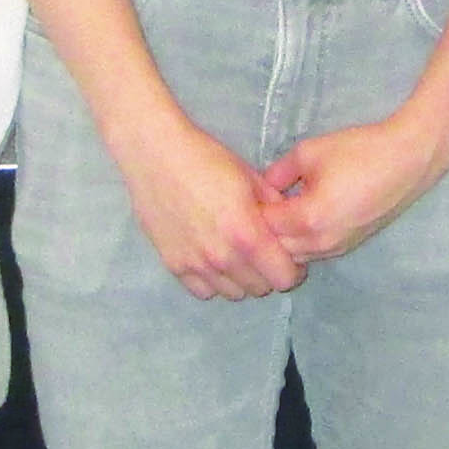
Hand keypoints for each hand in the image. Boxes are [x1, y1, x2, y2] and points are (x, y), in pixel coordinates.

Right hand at [117, 120, 304, 300]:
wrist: (155, 155)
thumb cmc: (207, 160)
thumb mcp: (252, 178)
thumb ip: (275, 210)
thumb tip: (291, 230)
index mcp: (246, 235)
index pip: (284, 278)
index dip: (293, 270)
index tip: (289, 257)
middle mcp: (222, 257)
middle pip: (260, 289)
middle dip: (268, 273)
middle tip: (263, 253)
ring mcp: (195, 264)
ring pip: (233, 293)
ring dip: (241, 279)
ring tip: (237, 256)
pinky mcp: (173, 265)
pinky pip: (203, 291)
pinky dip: (213, 281)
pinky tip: (213, 260)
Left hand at [260, 104, 448, 265]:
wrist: (408, 160)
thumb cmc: (358, 151)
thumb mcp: (308, 152)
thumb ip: (277, 173)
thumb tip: (259, 187)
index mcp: (308, 218)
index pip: (263, 227)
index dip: (250, 212)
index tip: (242, 197)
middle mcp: (322, 242)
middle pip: (275, 250)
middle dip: (262, 232)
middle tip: (253, 210)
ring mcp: (337, 248)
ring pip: (294, 257)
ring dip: (281, 241)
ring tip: (275, 215)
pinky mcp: (348, 247)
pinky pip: (313, 253)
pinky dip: (299, 243)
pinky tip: (296, 221)